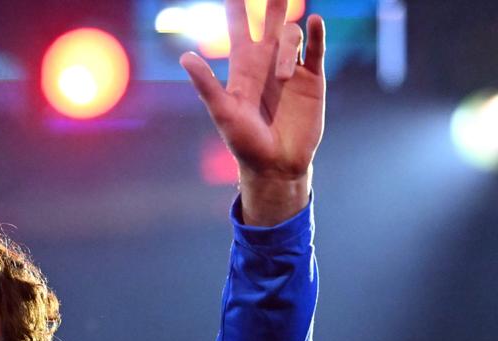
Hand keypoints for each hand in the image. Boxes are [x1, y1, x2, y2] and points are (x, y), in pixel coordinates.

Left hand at [180, 0, 325, 223]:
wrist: (276, 164)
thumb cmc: (244, 141)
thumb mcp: (223, 111)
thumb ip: (206, 84)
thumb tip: (185, 56)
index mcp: (243, 66)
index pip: (238, 27)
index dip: (236, 6)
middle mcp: (267, 61)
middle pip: (271, 20)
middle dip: (272, 0)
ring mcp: (291, 68)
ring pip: (291, 36)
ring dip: (286, 49)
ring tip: (284, 78)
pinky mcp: (313, 79)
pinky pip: (316, 50)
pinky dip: (316, 35)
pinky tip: (315, 22)